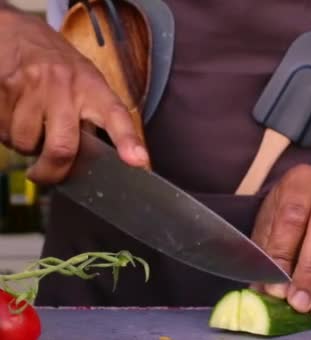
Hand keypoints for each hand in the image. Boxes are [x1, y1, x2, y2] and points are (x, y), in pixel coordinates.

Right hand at [0, 10, 147, 183]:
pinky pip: (2, 130)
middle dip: (52, 172)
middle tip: (47, 176)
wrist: (16, 32)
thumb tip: (101, 161)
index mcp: (94, 87)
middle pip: (62, 147)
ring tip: (31, 130)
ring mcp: (33, 86)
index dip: (128, 141)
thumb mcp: (87, 81)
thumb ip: (94, 116)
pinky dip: (7, 133)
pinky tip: (14, 117)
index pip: (116, 116)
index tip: (138, 161)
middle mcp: (65, 86)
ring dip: (25, 148)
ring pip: (25, 142)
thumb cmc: (60, 66)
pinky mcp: (4, 88)